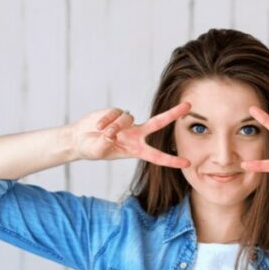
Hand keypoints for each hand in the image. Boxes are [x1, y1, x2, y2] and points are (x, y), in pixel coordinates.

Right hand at [72, 103, 190, 167]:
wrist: (79, 139)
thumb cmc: (92, 149)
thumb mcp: (97, 151)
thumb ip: (104, 144)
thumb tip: (111, 134)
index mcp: (136, 150)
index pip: (157, 155)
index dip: (171, 160)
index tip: (187, 163)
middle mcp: (135, 135)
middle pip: (158, 122)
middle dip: (173, 114)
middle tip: (189, 106)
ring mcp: (127, 123)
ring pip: (127, 119)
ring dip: (113, 126)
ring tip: (101, 132)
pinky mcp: (117, 112)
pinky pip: (115, 113)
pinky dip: (106, 120)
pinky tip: (97, 126)